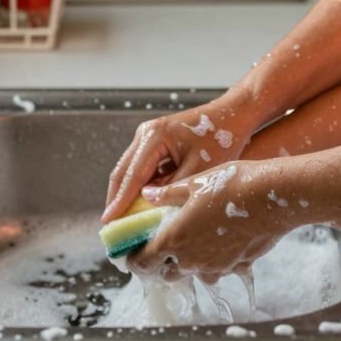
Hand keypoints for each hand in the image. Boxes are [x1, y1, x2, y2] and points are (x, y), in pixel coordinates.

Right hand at [102, 97, 259, 221]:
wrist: (232, 115)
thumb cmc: (220, 139)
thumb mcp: (198, 169)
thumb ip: (172, 188)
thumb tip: (149, 208)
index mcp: (154, 137)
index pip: (132, 176)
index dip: (120, 202)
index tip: (107, 222)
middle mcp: (146, 134)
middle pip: (122, 172)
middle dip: (116, 200)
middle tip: (109, 226)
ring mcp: (149, 136)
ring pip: (130, 170)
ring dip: (125, 193)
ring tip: (120, 219)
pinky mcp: (156, 141)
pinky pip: (142, 167)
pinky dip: (140, 186)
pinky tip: (140, 205)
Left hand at [127, 161, 299, 281]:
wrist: (272, 196)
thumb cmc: (231, 185)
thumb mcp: (194, 182)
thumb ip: (167, 194)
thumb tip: (147, 194)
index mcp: (174, 238)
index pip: (143, 262)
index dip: (133, 260)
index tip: (131, 254)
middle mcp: (192, 259)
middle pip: (166, 275)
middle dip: (161, 264)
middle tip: (162, 247)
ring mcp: (215, 266)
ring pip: (193, 275)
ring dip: (188, 265)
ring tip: (192, 244)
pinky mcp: (236, 266)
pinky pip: (219, 270)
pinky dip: (214, 261)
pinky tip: (220, 241)